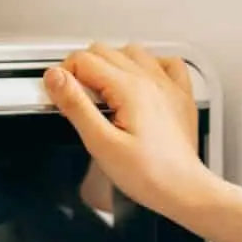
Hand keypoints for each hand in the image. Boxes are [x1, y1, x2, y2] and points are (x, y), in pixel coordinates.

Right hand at [46, 44, 209, 220]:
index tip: (60, 95)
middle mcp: (150, 79)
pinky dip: (150, 66)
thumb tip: (56, 78)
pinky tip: (141, 83)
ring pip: (132, 52)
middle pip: (104, 51)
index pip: (83, 60)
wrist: (184, 189)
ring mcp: (168, 85)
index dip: (63, 75)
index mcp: (129, 88)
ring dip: (112, 64)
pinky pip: (167, 63)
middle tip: (77, 98)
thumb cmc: (148, 174)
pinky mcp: (180, 96)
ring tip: (104, 93)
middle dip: (82, 69)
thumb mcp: (100, 143)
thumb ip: (76, 105)